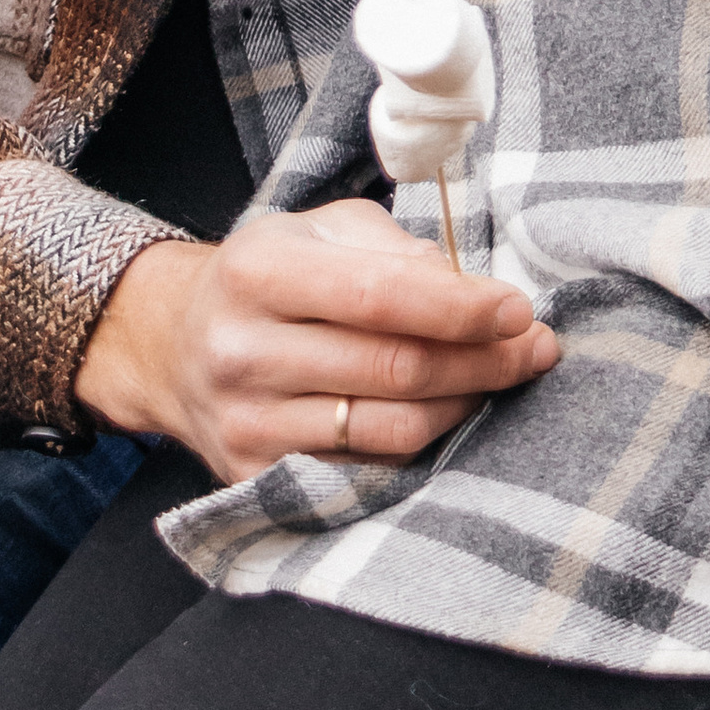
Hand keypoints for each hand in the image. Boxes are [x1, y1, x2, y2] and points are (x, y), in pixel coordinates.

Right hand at [73, 199, 559, 476]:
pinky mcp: (256, 478)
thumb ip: (396, 251)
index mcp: (258, 272)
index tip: (520, 311)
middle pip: (396, 369)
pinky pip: (367, 472)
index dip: (463, 308)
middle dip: (485, 360)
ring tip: (499, 379)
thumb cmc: (270, 277)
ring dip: (465, 406)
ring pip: (392, 431)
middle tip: (536, 348)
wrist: (173, 345)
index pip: (382, 297)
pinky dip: (422, 445)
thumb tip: (472, 292)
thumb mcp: (321, 232)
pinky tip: (447, 415)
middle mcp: (242, 352)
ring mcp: (246, 425)